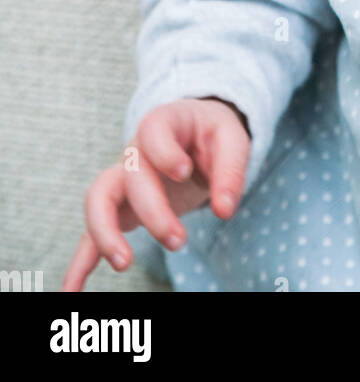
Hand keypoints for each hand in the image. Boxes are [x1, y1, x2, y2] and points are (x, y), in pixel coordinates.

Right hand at [61, 96, 250, 291]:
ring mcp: (122, 180)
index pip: (152, 130)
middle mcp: (136, 151)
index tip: (182, 171)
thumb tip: (224, 210)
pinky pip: (92, 234)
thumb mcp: (232, 139)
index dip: (163, 151)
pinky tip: (73, 291)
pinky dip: (81, 262)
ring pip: (98, 200)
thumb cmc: (212, 136)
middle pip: (130, 176)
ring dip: (106, 232)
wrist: (196, 138)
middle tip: (179, 240)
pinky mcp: (119, 210)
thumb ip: (231, 171)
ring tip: (124, 263)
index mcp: (163, 124)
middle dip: (152, 211)